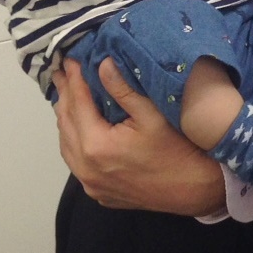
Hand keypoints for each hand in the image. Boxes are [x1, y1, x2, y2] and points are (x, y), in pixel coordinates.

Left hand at [54, 58, 226, 214]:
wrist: (191, 188)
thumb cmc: (175, 149)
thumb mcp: (151, 114)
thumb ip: (123, 89)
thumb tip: (103, 64)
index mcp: (96, 146)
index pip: (78, 104)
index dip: (74, 79)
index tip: (69, 60)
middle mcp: (86, 167)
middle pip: (66, 124)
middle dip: (65, 96)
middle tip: (61, 73)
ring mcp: (90, 183)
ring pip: (66, 146)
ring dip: (65, 119)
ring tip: (65, 97)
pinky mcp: (97, 192)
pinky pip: (75, 163)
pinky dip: (72, 141)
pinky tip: (78, 130)